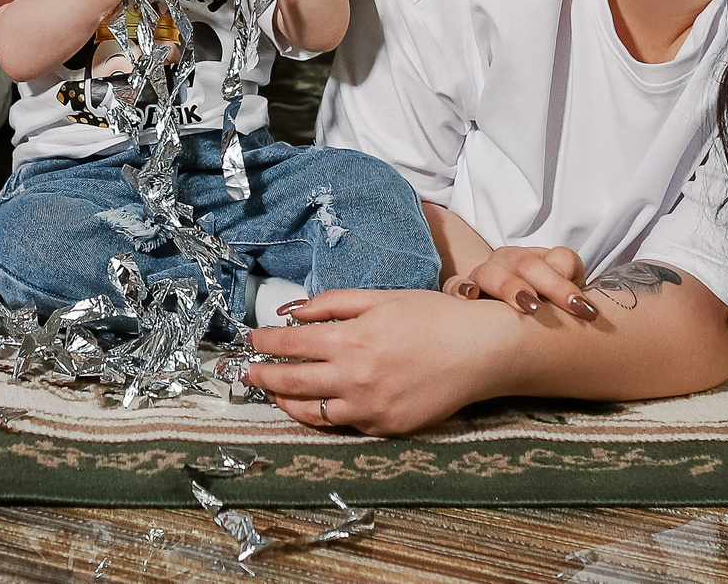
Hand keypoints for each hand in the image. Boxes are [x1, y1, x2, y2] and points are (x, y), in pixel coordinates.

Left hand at [242, 288, 518, 435]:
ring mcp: (370, 408)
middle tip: (246, 372)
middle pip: (291, 381)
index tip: (251, 340)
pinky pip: (343, 425)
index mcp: (352, 339)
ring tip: (273, 393)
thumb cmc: (434, 317)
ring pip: (311, 412)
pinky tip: (314, 405)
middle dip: (262, 375)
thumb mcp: (382, 298)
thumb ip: (334, 303)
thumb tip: (294, 312)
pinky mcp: (385, 429)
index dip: (265, 343)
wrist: (481, 351)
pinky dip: (324, 415)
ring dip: (285, 402)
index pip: (291, 344)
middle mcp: (355, 377)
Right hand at [452, 243, 597, 319]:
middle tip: (566, 305)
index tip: (587, 311)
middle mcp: (509, 261)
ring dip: (511, 287)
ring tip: (529, 306)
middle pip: (528, 265)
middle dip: (549, 286)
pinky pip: (455, 285)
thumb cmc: (540, 302)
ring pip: (493, 273)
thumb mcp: (562, 291)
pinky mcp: (461, 290)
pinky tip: (471, 297)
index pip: (558, 260)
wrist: (507, 307)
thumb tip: (570, 285)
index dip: (571, 285)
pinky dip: (461, 288)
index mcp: (538, 258)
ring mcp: (484, 274)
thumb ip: (569, 280)